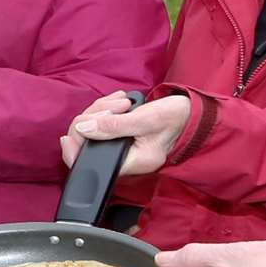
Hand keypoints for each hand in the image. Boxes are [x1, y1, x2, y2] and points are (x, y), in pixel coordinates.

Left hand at [59, 92, 189, 175]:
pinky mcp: (123, 137)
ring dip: (102, 110)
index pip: (91, 164)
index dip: (75, 149)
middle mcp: (125, 160)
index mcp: (132, 163)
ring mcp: (123, 149)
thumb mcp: (144, 119)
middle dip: (94, 118)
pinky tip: (121, 102)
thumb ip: (113, 126)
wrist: (193, 113)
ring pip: (95, 130)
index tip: (72, 131)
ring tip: (122, 102)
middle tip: (114, 106)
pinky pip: (104, 124)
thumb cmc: (176, 117)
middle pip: (89, 143)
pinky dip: (107, 110)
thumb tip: (83, 129)